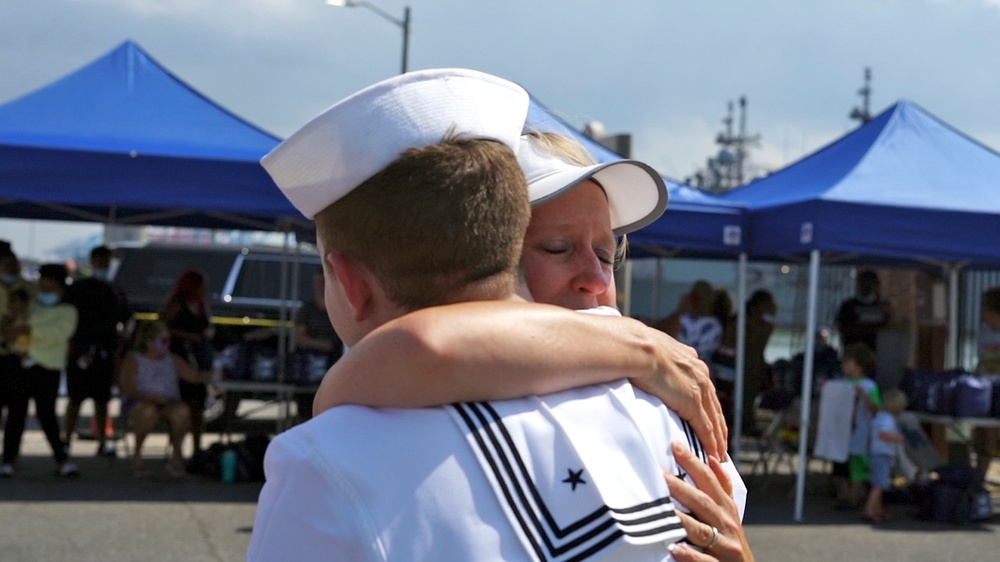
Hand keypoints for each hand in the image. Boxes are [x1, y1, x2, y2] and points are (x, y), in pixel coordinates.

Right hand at [630, 331, 727, 459]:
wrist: (639, 348)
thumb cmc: (637, 348)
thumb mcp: (655, 351)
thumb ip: (660, 360)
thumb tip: (651, 363)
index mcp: (691, 361)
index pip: (704, 389)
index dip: (708, 406)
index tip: (711, 419)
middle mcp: (700, 374)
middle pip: (714, 406)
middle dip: (718, 425)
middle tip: (722, 443)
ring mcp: (698, 389)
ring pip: (713, 419)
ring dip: (718, 439)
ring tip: (720, 454)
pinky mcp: (692, 403)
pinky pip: (705, 428)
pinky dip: (711, 443)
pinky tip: (713, 454)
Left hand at [665, 442, 752, 561]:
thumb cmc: (730, 537)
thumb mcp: (729, 511)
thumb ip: (723, 486)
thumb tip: (714, 458)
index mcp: (726, 507)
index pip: (709, 480)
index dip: (693, 463)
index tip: (675, 446)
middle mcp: (727, 524)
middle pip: (703, 503)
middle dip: (682, 488)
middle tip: (660, 475)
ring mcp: (724, 546)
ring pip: (701, 531)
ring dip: (682, 520)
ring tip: (664, 510)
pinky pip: (703, 560)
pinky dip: (690, 555)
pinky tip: (675, 548)